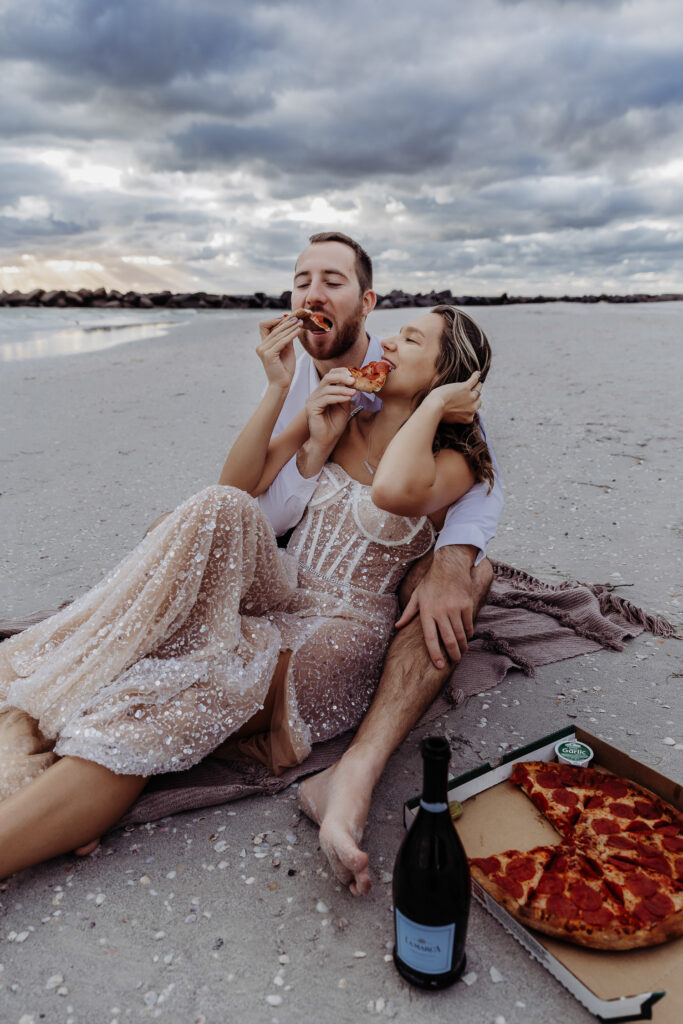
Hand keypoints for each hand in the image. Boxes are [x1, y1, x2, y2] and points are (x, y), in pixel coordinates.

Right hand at [256, 315, 298, 389]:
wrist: (282, 385)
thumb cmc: (284, 369)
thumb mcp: (286, 350)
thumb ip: (286, 338)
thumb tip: (291, 324)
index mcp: (263, 345)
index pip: (264, 325)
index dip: (275, 320)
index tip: (289, 318)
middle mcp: (261, 346)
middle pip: (273, 328)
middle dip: (286, 322)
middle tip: (298, 317)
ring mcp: (263, 350)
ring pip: (278, 334)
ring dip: (290, 327)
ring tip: (300, 323)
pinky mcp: (269, 355)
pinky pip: (282, 341)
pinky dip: (291, 335)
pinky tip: (298, 331)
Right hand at [305, 368, 355, 451]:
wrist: (326, 441)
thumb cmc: (334, 425)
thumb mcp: (344, 407)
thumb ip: (346, 394)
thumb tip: (353, 383)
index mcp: (323, 392)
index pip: (330, 375)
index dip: (341, 372)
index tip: (354, 374)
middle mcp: (316, 394)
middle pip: (327, 378)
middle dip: (341, 377)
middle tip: (353, 380)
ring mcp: (312, 400)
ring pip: (327, 388)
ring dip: (342, 389)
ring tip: (354, 392)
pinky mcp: (311, 408)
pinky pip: (326, 398)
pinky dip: (338, 397)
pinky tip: (347, 398)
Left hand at [395, 545, 475, 667]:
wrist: (450, 565)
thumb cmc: (431, 582)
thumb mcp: (417, 595)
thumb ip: (408, 613)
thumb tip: (397, 626)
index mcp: (427, 611)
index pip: (430, 638)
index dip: (435, 653)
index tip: (439, 665)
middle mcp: (441, 611)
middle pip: (448, 639)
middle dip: (453, 654)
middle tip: (454, 662)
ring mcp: (455, 608)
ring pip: (460, 634)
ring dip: (462, 646)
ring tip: (461, 652)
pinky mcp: (466, 604)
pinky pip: (468, 624)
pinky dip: (468, 633)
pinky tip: (467, 637)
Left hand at [427, 371, 481, 423]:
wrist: (435, 407)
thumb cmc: (438, 413)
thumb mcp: (451, 418)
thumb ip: (457, 415)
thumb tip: (455, 411)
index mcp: (468, 418)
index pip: (474, 410)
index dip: (471, 406)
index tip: (469, 403)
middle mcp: (472, 408)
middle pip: (478, 401)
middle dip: (476, 397)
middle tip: (474, 392)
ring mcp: (470, 397)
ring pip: (478, 390)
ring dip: (478, 386)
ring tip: (477, 382)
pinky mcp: (465, 388)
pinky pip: (474, 380)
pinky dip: (476, 376)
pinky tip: (477, 372)